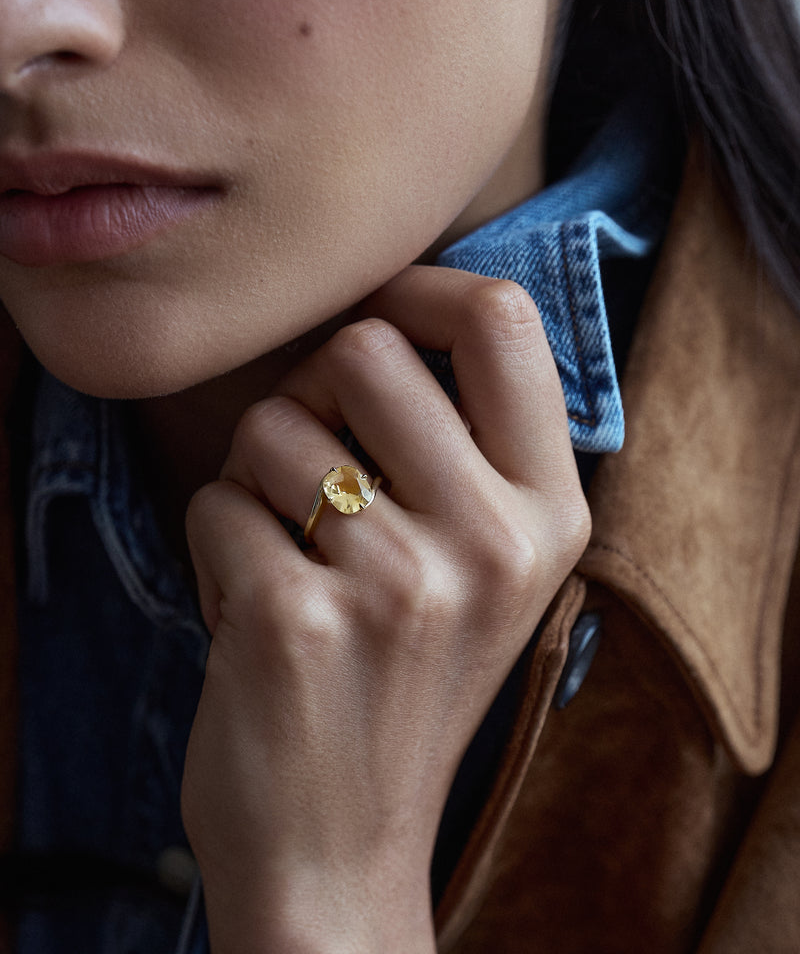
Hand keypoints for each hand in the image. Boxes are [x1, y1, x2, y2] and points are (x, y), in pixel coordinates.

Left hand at [181, 265, 589, 952]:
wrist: (342, 851)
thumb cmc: (402, 687)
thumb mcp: (485, 572)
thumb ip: (463, 449)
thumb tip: (385, 314)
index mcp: (550, 516)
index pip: (503, 322)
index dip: (422, 287)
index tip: (376, 315)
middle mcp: (491, 543)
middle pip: (362, 349)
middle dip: (309, 396)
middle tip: (311, 476)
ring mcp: (398, 583)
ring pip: (270, 425)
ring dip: (256, 486)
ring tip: (290, 565)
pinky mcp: (295, 618)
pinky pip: (214, 503)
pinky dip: (214, 550)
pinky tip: (252, 618)